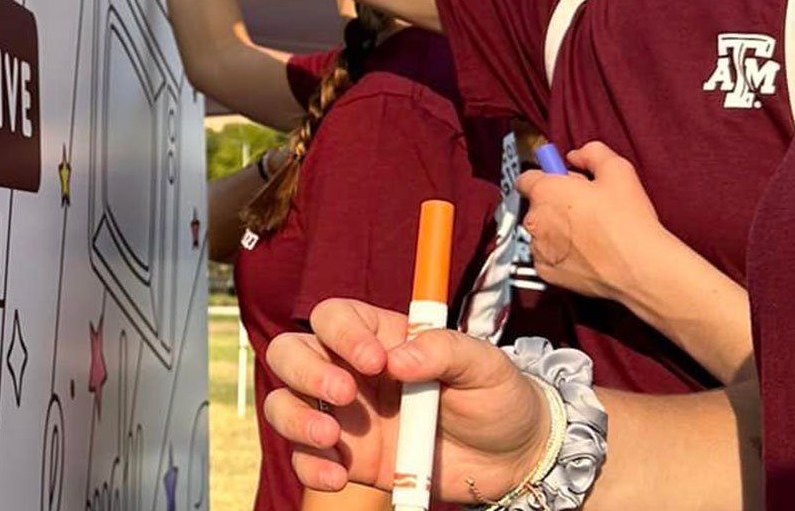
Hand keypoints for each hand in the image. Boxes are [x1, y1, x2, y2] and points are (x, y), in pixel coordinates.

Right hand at [262, 299, 550, 501]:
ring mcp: (343, 417)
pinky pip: (305, 458)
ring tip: (330, 438)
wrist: (510, 460)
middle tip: (344, 395)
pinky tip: (338, 476)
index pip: (334, 317)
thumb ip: (444, 350)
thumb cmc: (496, 397)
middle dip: (304, 372)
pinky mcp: (347, 458)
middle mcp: (349, 371)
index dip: (341, 333)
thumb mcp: (485, 365)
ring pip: (284, 403)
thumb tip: (397, 359)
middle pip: (291, 353)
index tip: (373, 360)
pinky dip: (310, 466)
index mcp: (380, 337)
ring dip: (295, 417)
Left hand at [515, 141, 666, 304]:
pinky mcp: (546, 272)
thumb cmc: (629, 222)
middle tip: (587, 206)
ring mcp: (539, 248)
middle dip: (557, 203)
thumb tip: (577, 156)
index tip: (562, 179)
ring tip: (591, 232)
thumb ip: (591, 152)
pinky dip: (562, 254)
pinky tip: (586, 252)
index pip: (528, 176)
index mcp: (545, 191)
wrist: (640, 267)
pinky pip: (548, 256)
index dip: (548, 176)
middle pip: (537, 204)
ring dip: (558, 229)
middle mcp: (534, 219)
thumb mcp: (617, 169)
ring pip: (542, 231)